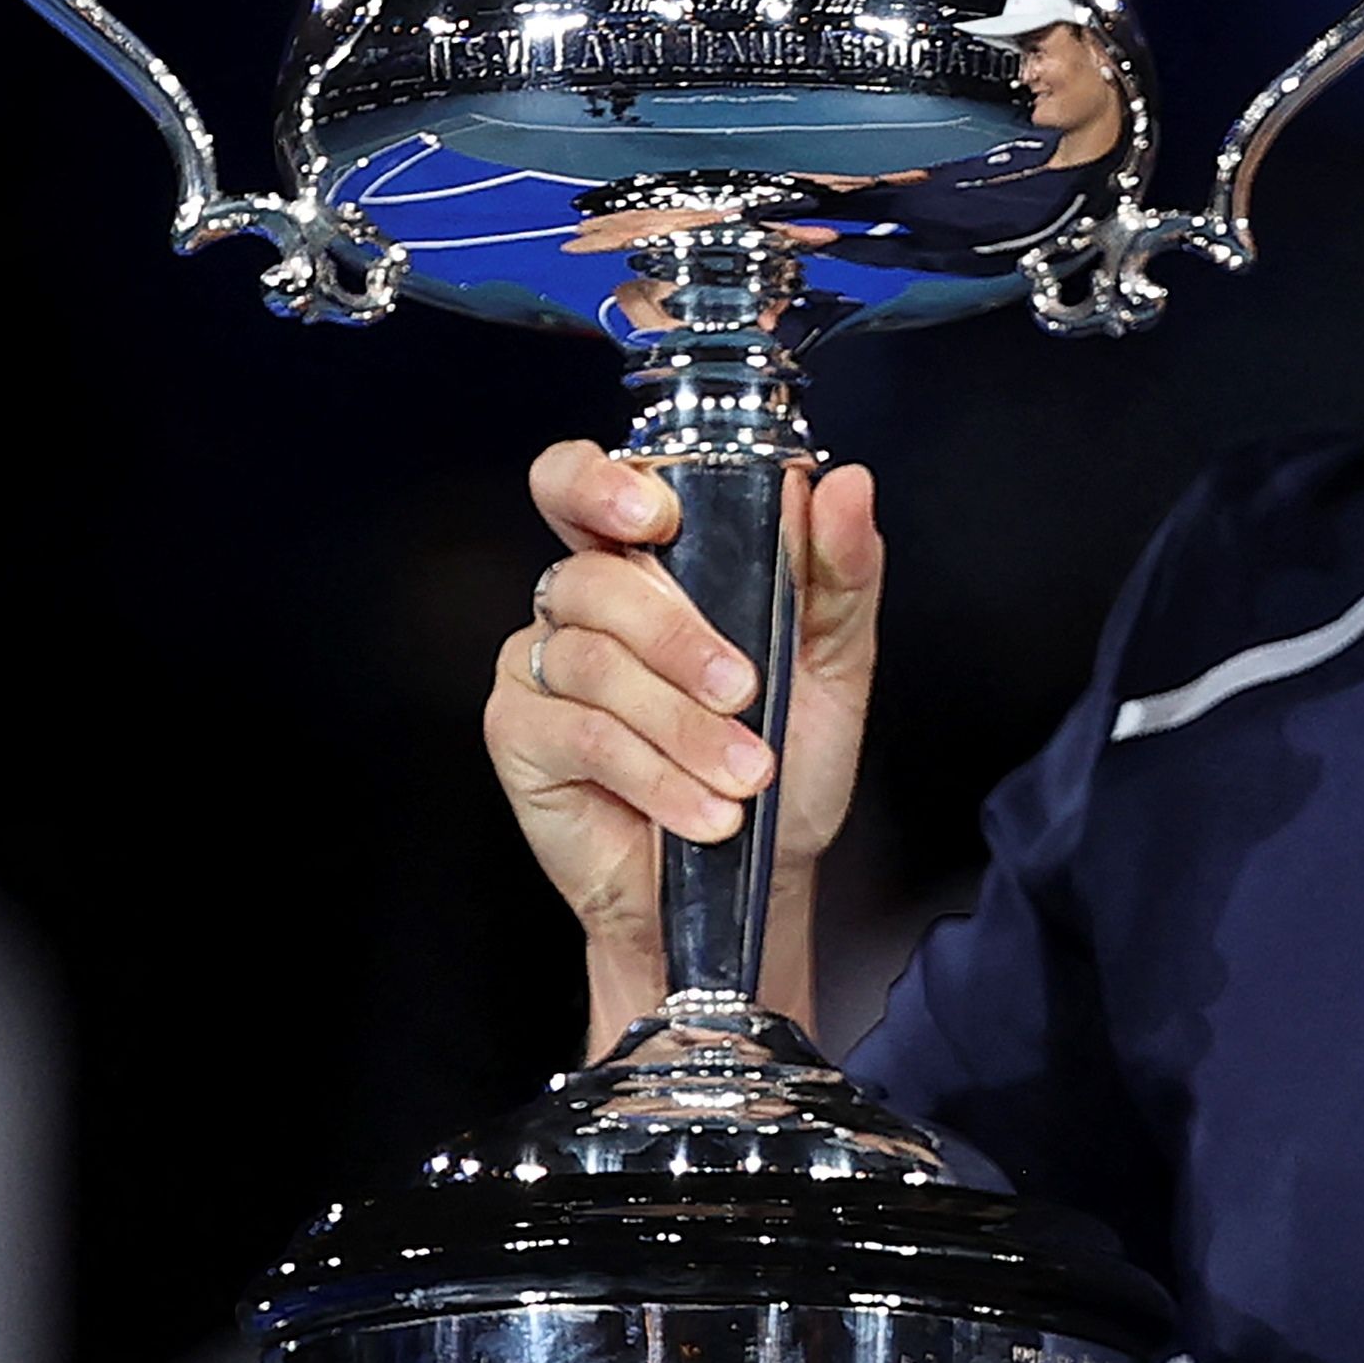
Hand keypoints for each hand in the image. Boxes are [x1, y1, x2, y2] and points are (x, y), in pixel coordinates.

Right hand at [482, 440, 884, 1037]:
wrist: (754, 878)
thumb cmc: (784, 765)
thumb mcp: (833, 664)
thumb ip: (839, 571)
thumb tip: (844, 485)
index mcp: (648, 563)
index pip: (584, 485)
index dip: (600, 484)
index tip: (658, 515)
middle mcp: (582, 602)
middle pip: (598, 576)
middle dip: (679, 636)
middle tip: (745, 691)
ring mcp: (540, 663)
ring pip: (594, 660)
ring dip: (682, 725)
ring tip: (745, 776)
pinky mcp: (519, 733)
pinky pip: (581, 732)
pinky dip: (654, 774)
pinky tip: (703, 810)